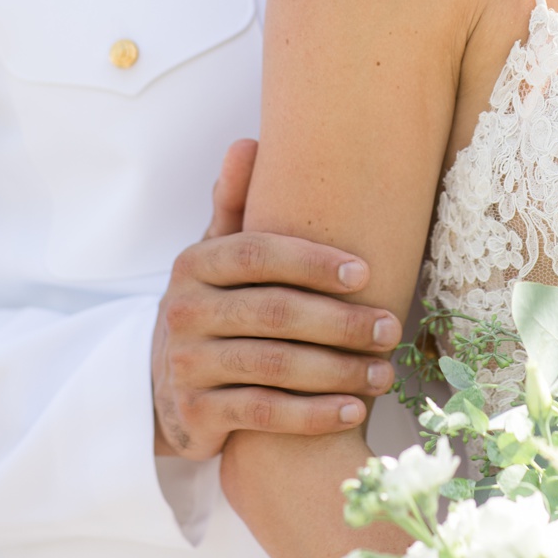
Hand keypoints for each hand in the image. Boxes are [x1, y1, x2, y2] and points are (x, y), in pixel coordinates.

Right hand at [151, 139, 401, 459]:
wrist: (166, 389)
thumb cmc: (213, 310)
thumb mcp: (216, 259)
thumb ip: (235, 206)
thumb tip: (247, 143)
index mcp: (194, 265)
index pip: (256, 255)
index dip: (312, 262)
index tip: (367, 273)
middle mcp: (183, 311)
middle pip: (271, 312)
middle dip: (339, 321)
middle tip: (391, 328)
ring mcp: (186, 364)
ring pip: (272, 366)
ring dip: (337, 370)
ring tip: (384, 372)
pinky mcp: (196, 413)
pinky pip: (262, 413)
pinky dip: (312, 414)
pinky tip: (354, 410)